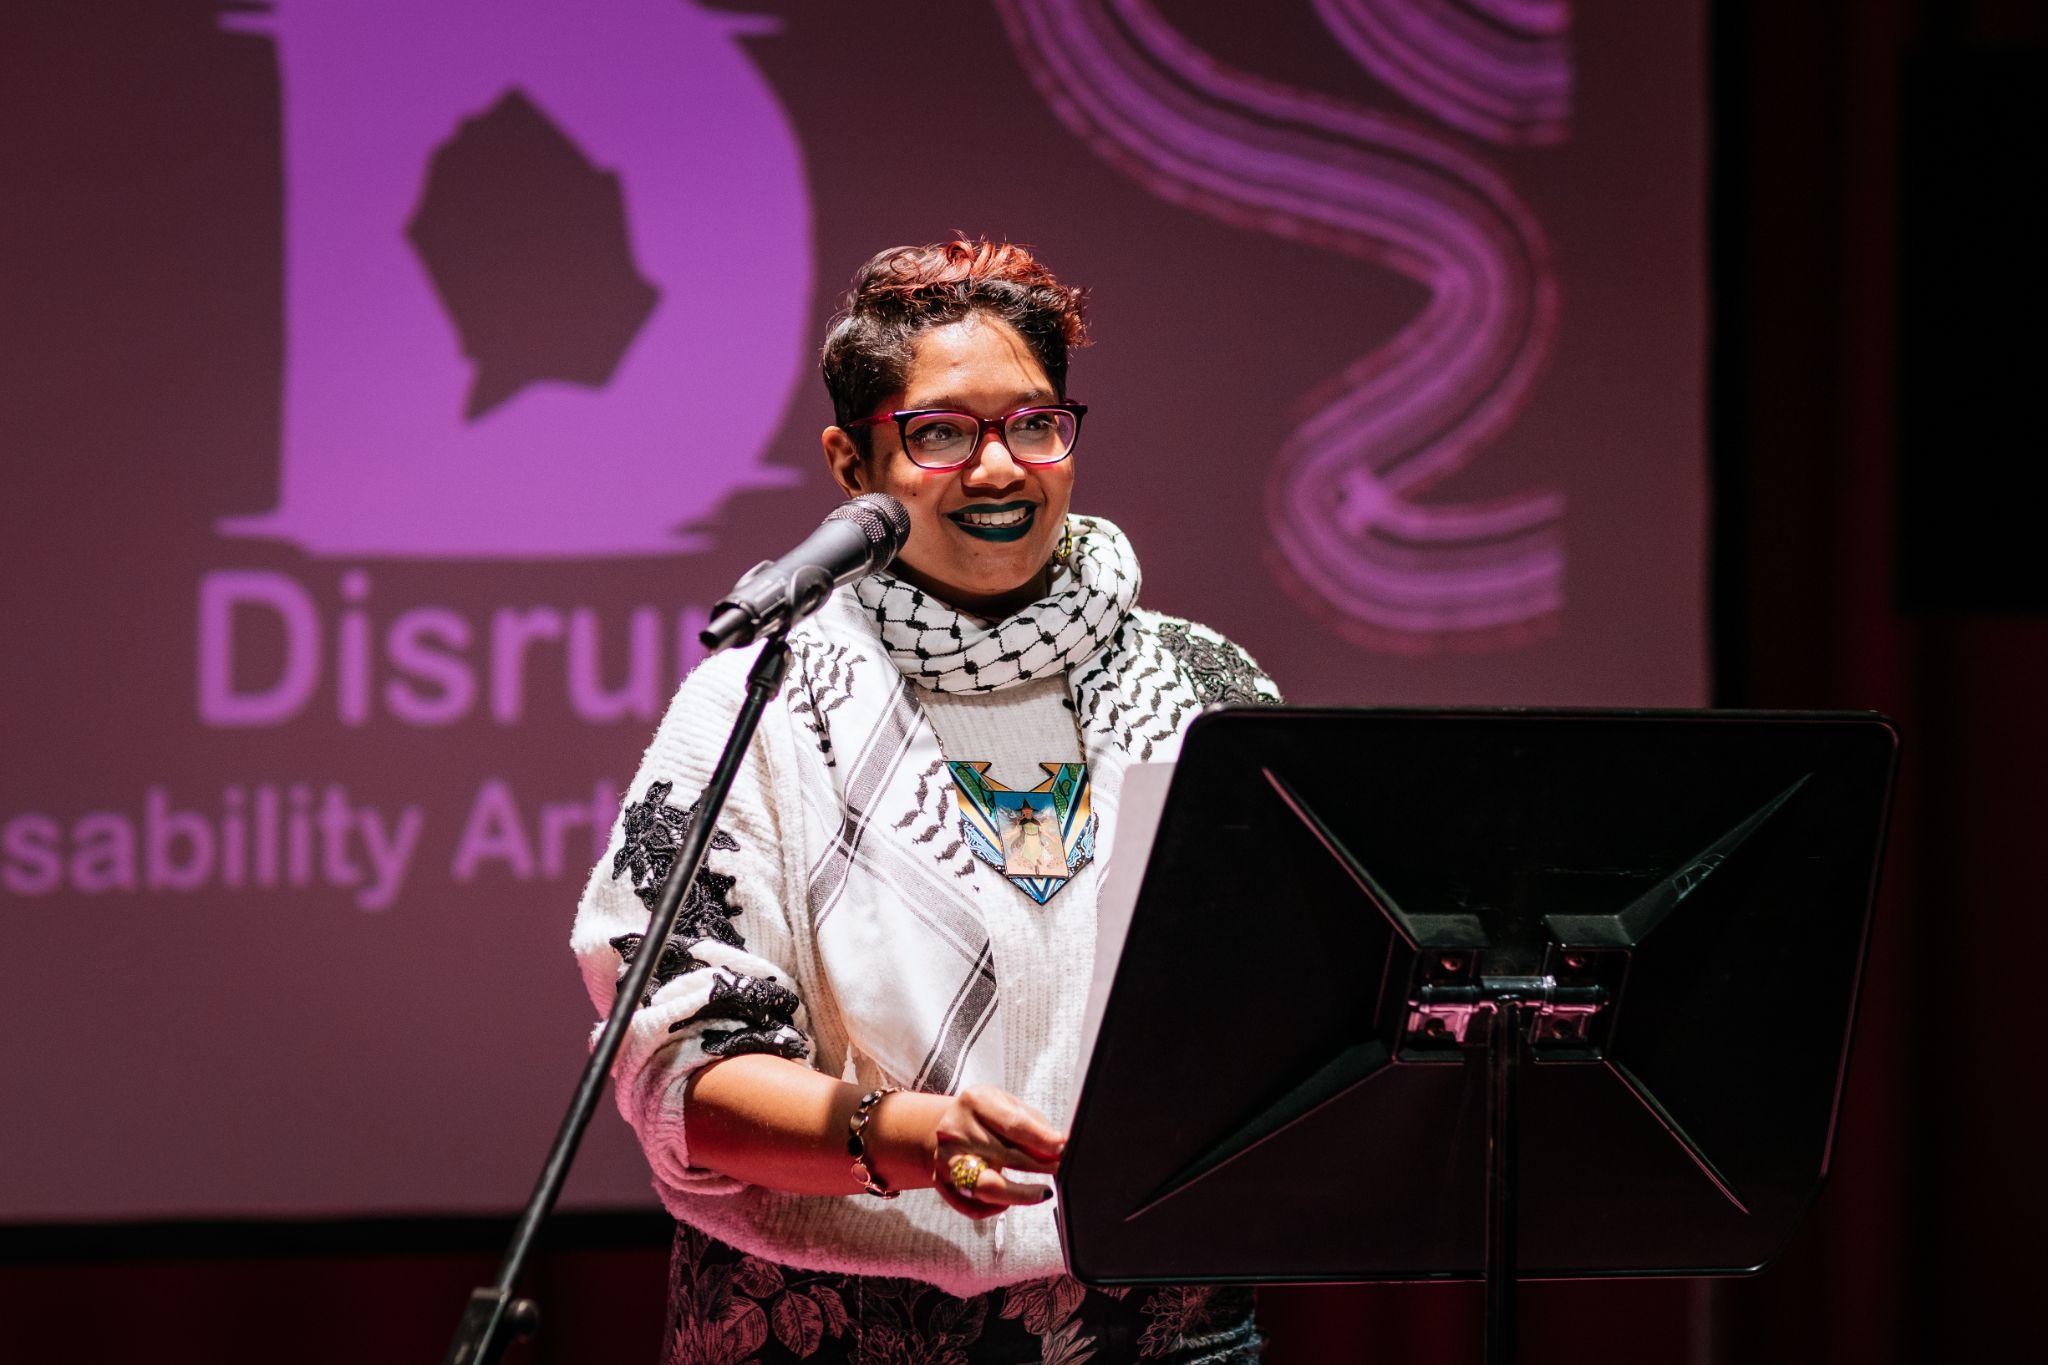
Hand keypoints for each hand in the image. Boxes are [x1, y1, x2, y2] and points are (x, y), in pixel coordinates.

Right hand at [928, 1085, 1065, 1220]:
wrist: (945, 1124)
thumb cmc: (985, 1115)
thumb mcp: (1007, 1105)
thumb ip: (1033, 1124)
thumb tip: (1059, 1147)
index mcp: (975, 1102)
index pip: (1013, 1124)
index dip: (1041, 1139)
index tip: (1064, 1148)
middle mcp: (956, 1129)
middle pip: (1005, 1155)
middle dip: (1040, 1166)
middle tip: (1063, 1171)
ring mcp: (945, 1158)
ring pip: (986, 1186)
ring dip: (1021, 1193)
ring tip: (1044, 1192)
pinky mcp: (941, 1182)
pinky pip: (971, 1206)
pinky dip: (993, 1208)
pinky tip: (1008, 1201)